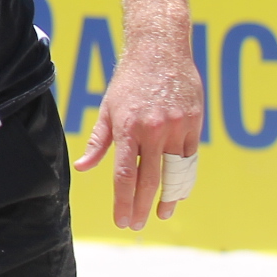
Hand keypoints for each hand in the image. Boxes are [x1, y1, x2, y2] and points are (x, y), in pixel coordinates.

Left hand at [74, 34, 202, 229]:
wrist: (160, 51)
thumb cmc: (128, 80)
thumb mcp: (108, 108)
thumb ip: (98, 142)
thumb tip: (82, 168)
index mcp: (127, 127)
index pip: (125, 174)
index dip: (123, 201)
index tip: (122, 220)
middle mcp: (153, 130)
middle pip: (149, 179)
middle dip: (142, 206)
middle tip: (137, 225)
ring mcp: (176, 128)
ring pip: (174, 173)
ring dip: (169, 198)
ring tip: (161, 214)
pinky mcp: (194, 124)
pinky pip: (189, 159)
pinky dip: (184, 178)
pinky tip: (178, 191)